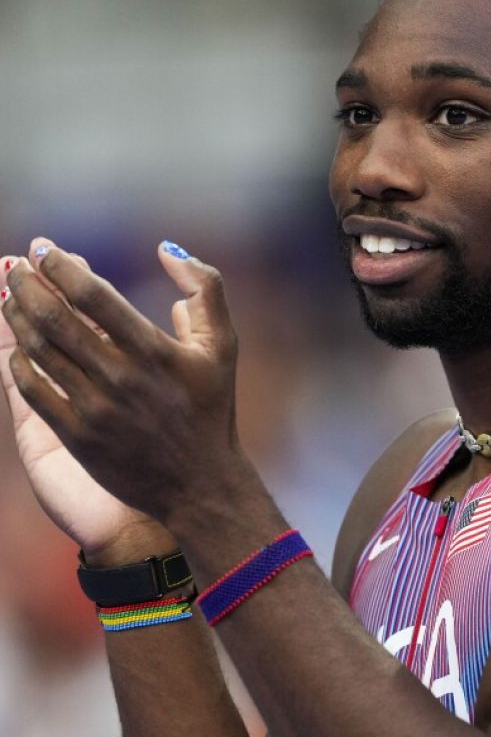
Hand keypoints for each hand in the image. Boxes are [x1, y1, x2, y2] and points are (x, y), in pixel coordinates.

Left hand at [0, 239, 246, 537]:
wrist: (200, 487)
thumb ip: (205, 290)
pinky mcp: (77, 437)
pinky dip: (17, 361)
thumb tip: (164, 249)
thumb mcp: (223, 347)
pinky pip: (32, 390)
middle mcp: (121, 378)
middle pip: (55, 318)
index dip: (61, 266)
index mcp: (155, 352)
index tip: (44, 249)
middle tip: (16, 266)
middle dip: (27, 284)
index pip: (92, 295)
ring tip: (10, 296)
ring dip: (16, 316)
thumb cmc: (212, 411)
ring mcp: (95, 408)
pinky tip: (15, 346)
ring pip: (38, 350)